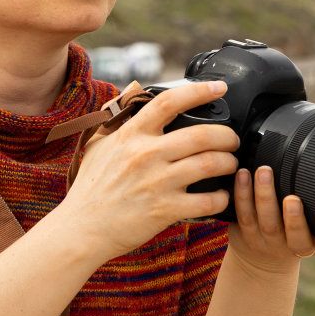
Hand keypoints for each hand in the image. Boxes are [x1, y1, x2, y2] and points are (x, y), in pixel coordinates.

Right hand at [59, 79, 240, 263]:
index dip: (198, 91)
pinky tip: (220, 195)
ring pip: (210, 164)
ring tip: (230, 164)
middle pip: (202, 134)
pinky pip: (207, 201)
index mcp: (131, 135)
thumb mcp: (98, 144)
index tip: (218, 88)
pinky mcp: (165, 210)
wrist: (83, 227)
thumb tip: (133, 89)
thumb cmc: (90, 187)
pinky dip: (221, 197)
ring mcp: (157, 182)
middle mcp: (146, 155)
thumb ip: (117, 117)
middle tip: (232, 140)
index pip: (168, 102)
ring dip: (228, 163)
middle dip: (227, 136)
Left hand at [227, 165, 314, 274]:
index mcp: (305, 246)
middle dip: (284, 211)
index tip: (305, 210)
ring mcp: (258, 238)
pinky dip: (240, 192)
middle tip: (289, 193)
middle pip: (277, 227)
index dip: (306, 229)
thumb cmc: (297, 241)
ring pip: (255, 217)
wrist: (262, 262)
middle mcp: (279, 244)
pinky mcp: (241, 230)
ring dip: (257, 193)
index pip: (308, 243)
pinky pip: (239, 211)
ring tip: (262, 171)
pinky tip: (242, 174)